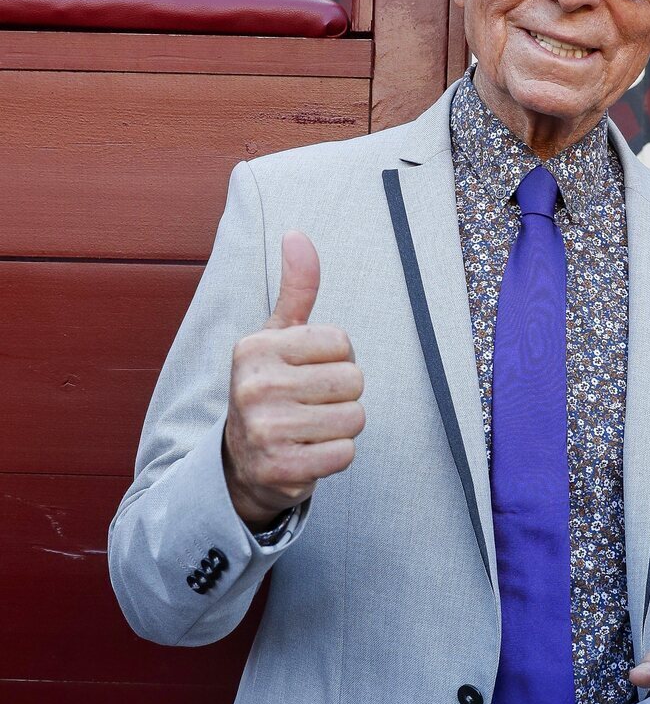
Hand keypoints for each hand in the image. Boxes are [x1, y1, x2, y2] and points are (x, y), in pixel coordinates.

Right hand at [222, 230, 364, 528]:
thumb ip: (296, 289)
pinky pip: (345, 453)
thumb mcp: (277, 338)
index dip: (337, 359)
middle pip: (353, 380)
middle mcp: (254, 386)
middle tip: (311, 404)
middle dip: (343, 395)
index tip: (308, 372)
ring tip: (311, 428)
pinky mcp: (280, 468)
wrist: (241, 463)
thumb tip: (298, 235)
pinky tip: (309, 452)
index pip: (342, 342)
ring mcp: (264, 430)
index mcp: (255, 348)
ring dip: (342, 427)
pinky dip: (336, 456)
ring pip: (354, 418)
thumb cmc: (270, 390)